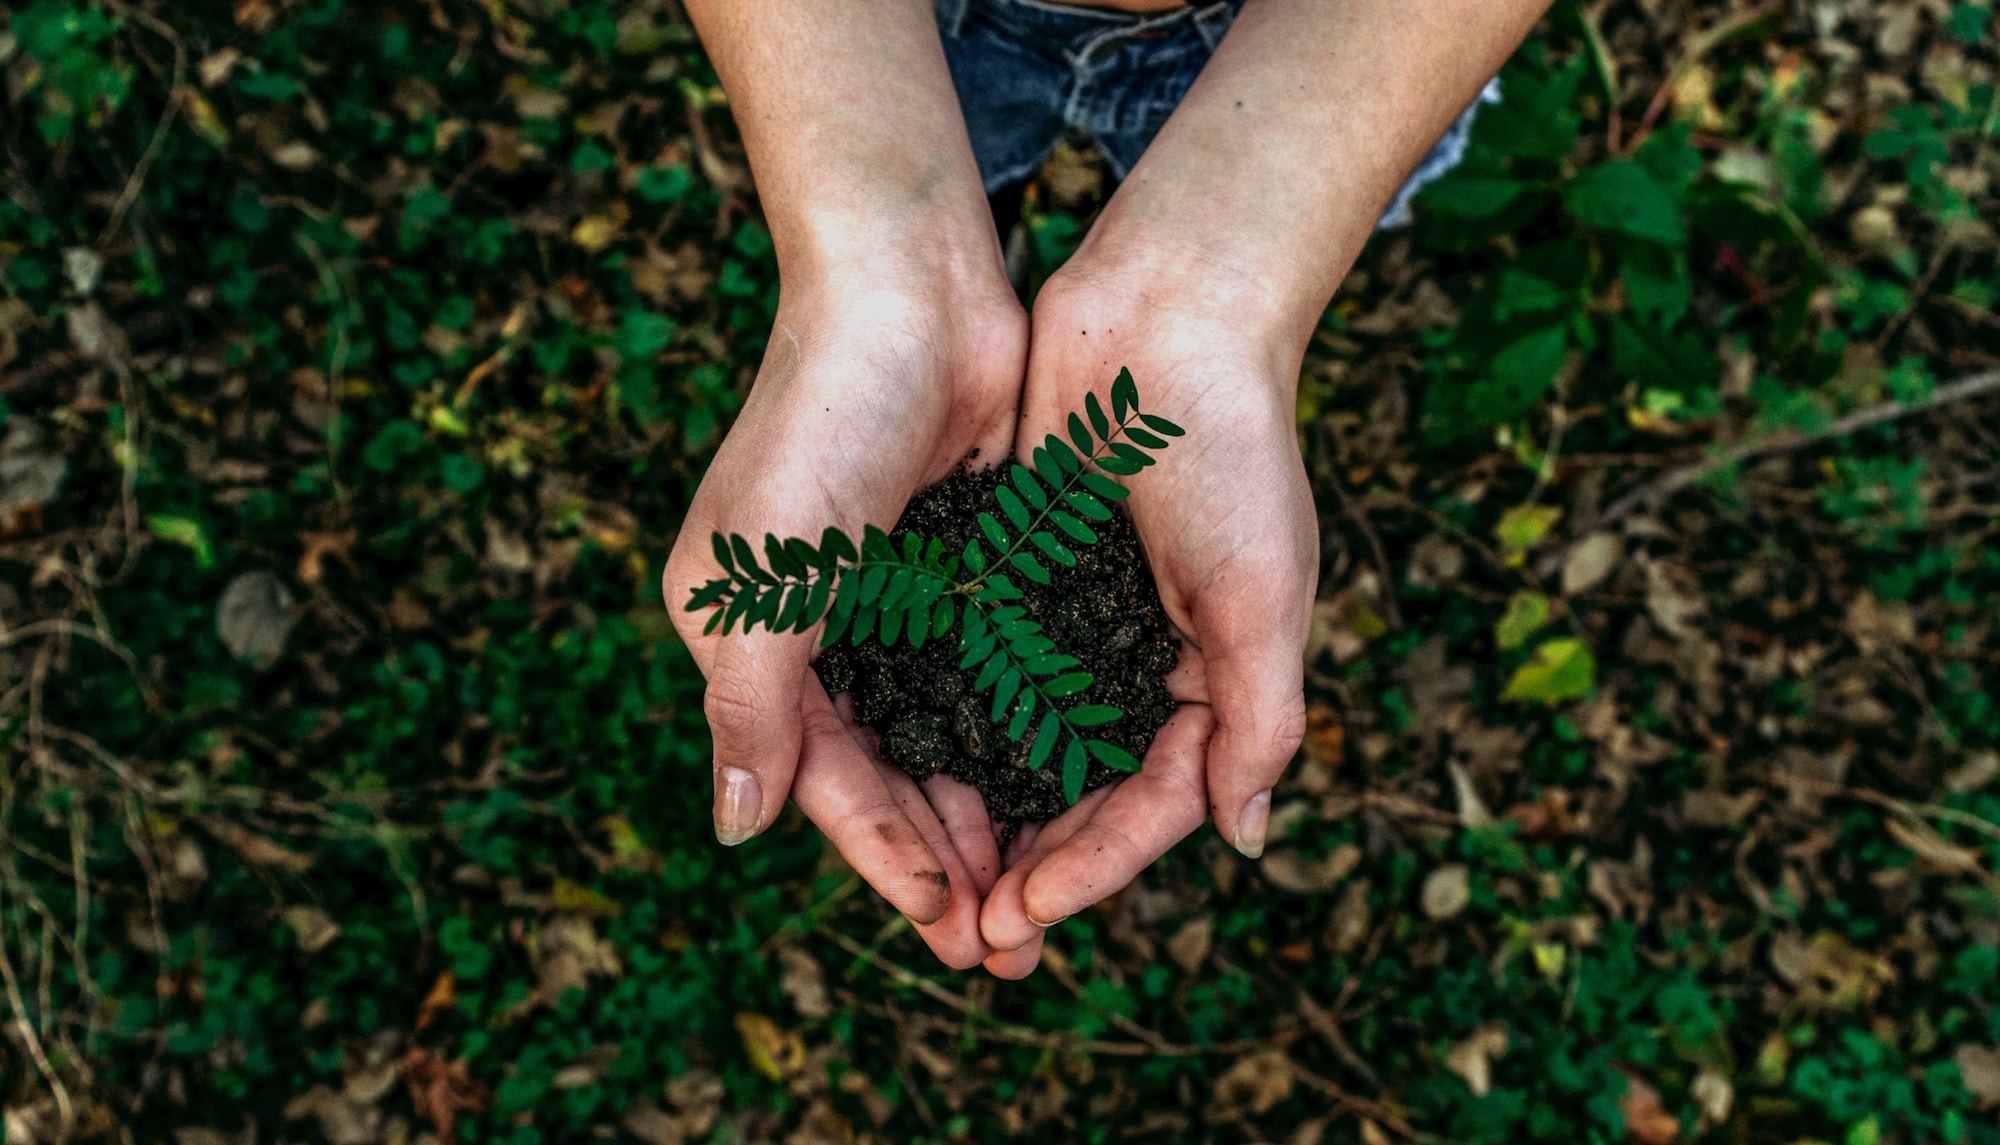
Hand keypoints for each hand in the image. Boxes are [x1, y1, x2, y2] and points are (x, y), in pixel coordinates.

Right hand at [664, 261, 1025, 968]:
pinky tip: (1067, 790)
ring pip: (947, 738)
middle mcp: (820, 631)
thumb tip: (736, 830)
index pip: (824, 779)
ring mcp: (896, 601)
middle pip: (889, 775)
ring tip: (1042, 894)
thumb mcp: (765, 575)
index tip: (950, 929)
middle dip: (945, 861)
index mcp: (752, 639)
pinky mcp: (963, 568)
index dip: (886, 859)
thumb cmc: (821, 422)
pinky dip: (1022, 736)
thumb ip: (750, 705)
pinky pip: (993, 677)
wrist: (910, 287)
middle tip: (1008, 945)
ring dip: (989, 815)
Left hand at [978, 255, 1316, 974]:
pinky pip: (977, 668)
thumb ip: (1259, 718)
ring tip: (930, 882)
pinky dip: (947, 723)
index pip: (1151, 804)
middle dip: (1031, 867)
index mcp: (1210, 679)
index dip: (1094, 867)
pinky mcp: (1014, 574)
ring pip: (1019, 745)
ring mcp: (1072, 621)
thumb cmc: (1232, 451)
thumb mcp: (1264, 593)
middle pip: (1079, 794)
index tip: (1026, 913)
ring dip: (981, 815)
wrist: (1168, 314)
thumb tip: (1244, 839)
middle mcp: (1137, 662)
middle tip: (971, 937)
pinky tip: (900, 769)